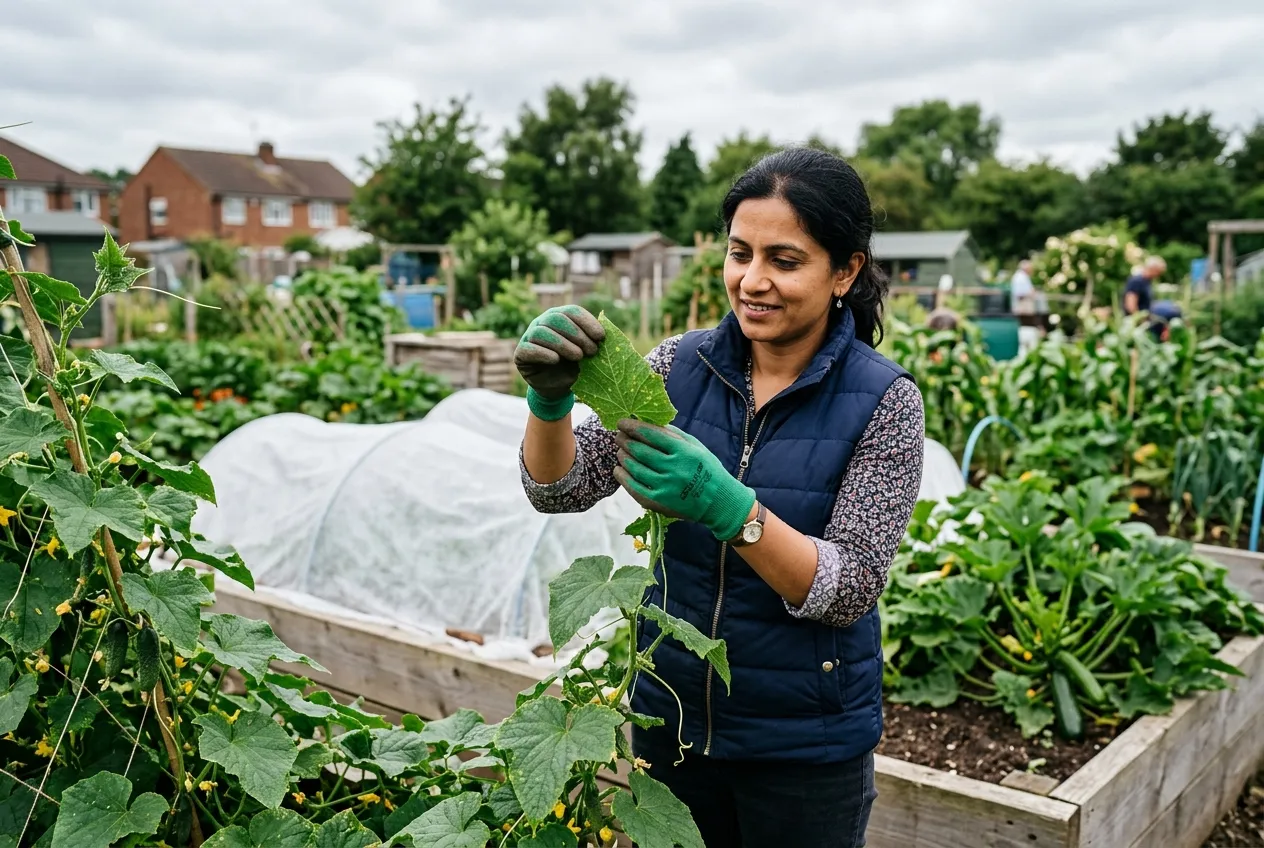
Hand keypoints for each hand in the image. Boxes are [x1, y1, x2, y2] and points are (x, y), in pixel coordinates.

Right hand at [515, 305, 604, 419]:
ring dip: (563, 344)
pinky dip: (544, 353)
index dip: (587, 322)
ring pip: (542, 332)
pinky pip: (529, 348)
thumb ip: (592, 342)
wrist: (557, 388)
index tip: (601, 337)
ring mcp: (529, 336)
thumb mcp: (586, 354)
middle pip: (557, 318)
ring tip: (578, 357)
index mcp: (560, 317)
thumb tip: (607, 334)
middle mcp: (543, 323)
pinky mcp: (520, 354)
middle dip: (577, 334)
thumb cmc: (573, 367)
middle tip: (591, 352)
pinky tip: (556, 360)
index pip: (572, 311)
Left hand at [614, 419, 755, 540]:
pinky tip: (619, 470)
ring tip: (620, 451)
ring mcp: (665, 487)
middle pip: (640, 451)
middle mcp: (673, 469)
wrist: (719, 502)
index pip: (652, 435)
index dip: (633, 427)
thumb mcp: (696, 447)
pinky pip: (634, 488)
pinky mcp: (659, 502)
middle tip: (618, 436)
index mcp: (683, 452)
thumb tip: (648, 423)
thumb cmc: (707, 469)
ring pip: (634, 468)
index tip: (622, 422)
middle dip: (625, 441)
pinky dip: (623, 478)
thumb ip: (673, 434)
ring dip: (623, 457)